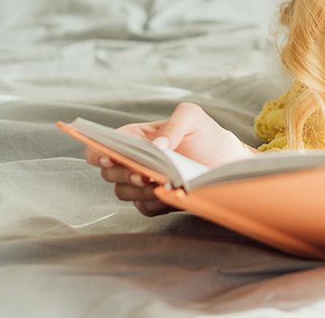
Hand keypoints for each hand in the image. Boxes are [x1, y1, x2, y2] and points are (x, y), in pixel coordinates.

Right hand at [83, 102, 254, 216]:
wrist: (226, 160)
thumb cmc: (205, 135)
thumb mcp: (192, 117)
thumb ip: (174, 124)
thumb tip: (157, 146)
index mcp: (134, 138)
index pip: (101, 146)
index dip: (98, 153)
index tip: (110, 157)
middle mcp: (133, 161)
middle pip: (108, 172)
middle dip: (122, 173)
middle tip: (141, 173)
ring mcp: (142, 183)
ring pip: (122, 192)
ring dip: (137, 190)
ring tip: (158, 183)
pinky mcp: (154, 201)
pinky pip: (144, 208)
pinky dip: (153, 203)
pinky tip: (168, 195)